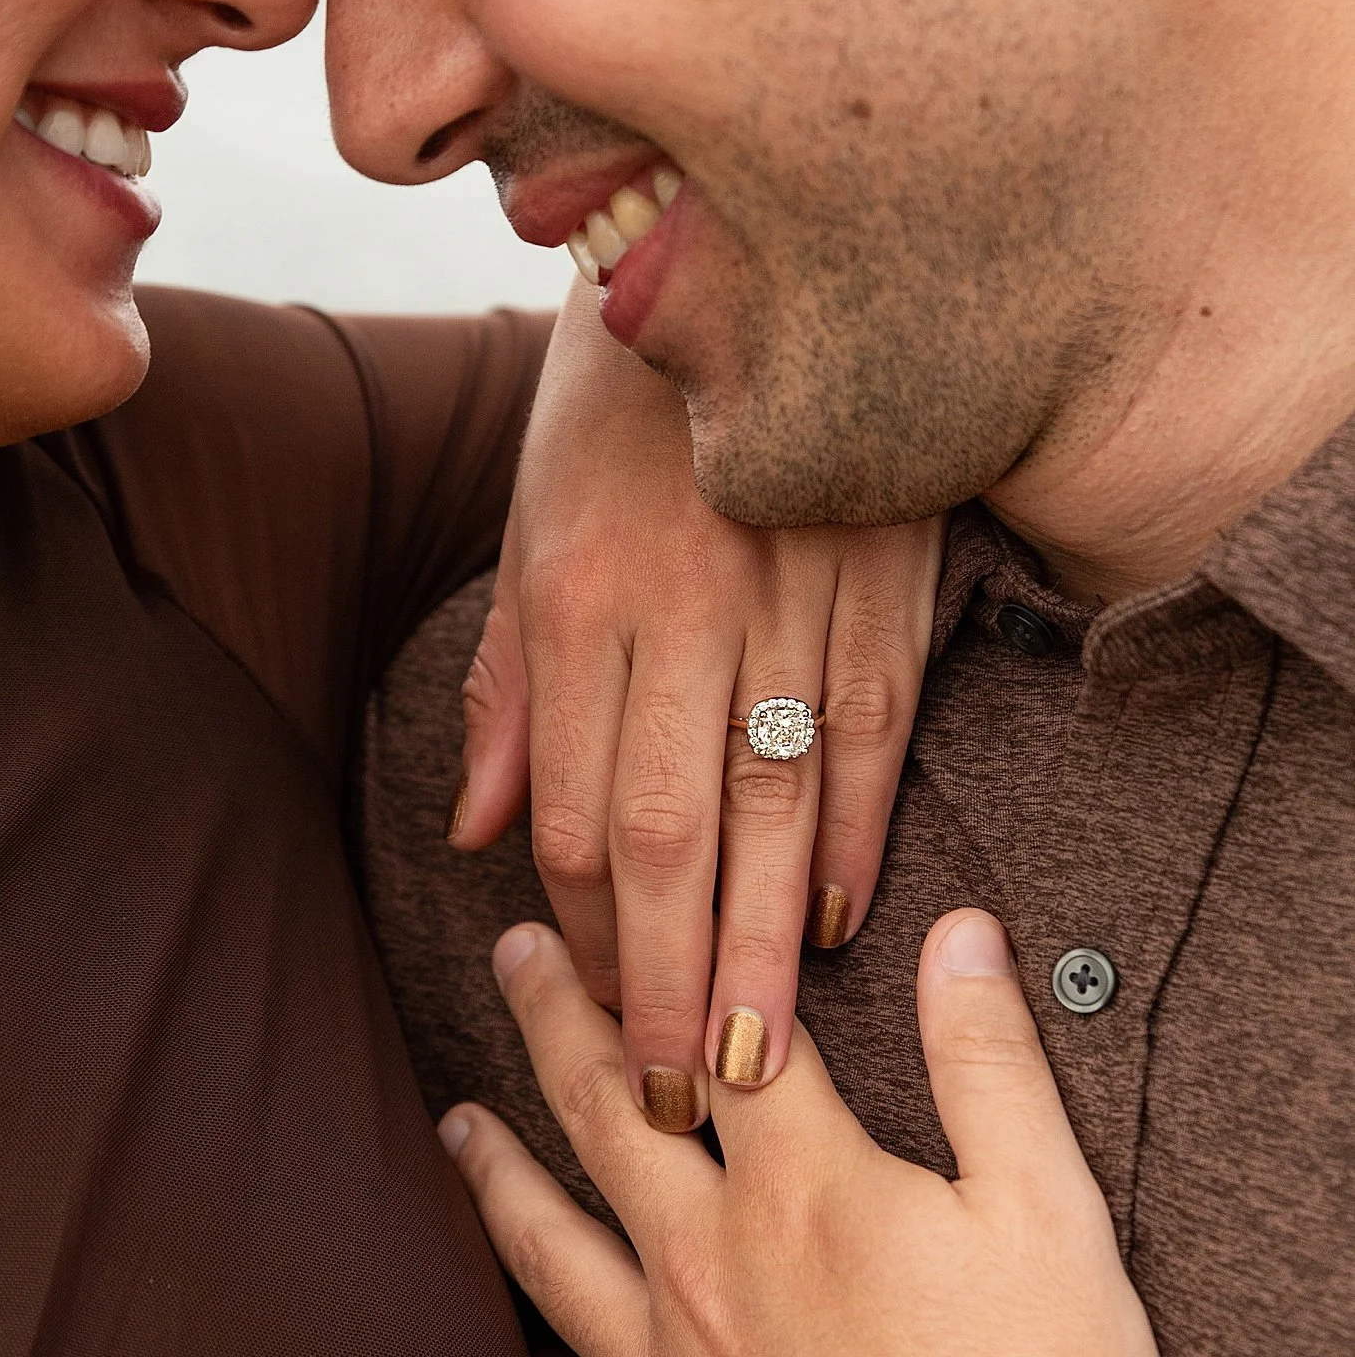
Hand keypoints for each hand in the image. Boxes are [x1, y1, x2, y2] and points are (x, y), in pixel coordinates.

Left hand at [440, 913, 1166, 1356]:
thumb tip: (959, 934)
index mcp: (806, 1192)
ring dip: (497, 1176)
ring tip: (456, 1125)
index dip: (676, 953)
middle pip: (610, 1115)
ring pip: (550, 1251)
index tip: (620, 900)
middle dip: (555, 1023)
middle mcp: (710, 1269)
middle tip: (514, 955)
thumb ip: (990, 1063)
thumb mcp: (1052, 1214)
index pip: (721, 1037)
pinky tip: (502, 1353)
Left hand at [449, 278, 943, 1129]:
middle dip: (665, 978)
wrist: (724, 252)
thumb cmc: (612, 416)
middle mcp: (674, 605)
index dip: (582, 928)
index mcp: (572, 598)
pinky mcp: (876, 580)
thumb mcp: (529, 530)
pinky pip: (868, 730)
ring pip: (772, 803)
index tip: (598, 1018)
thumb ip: (509, 687)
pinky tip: (843, 919)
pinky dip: (855, 830)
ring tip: (759, 1057)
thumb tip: (479, 835)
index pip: (570, 805)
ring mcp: (785, 593)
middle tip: (679, 1105)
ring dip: (762, 941)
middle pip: (664, 831)